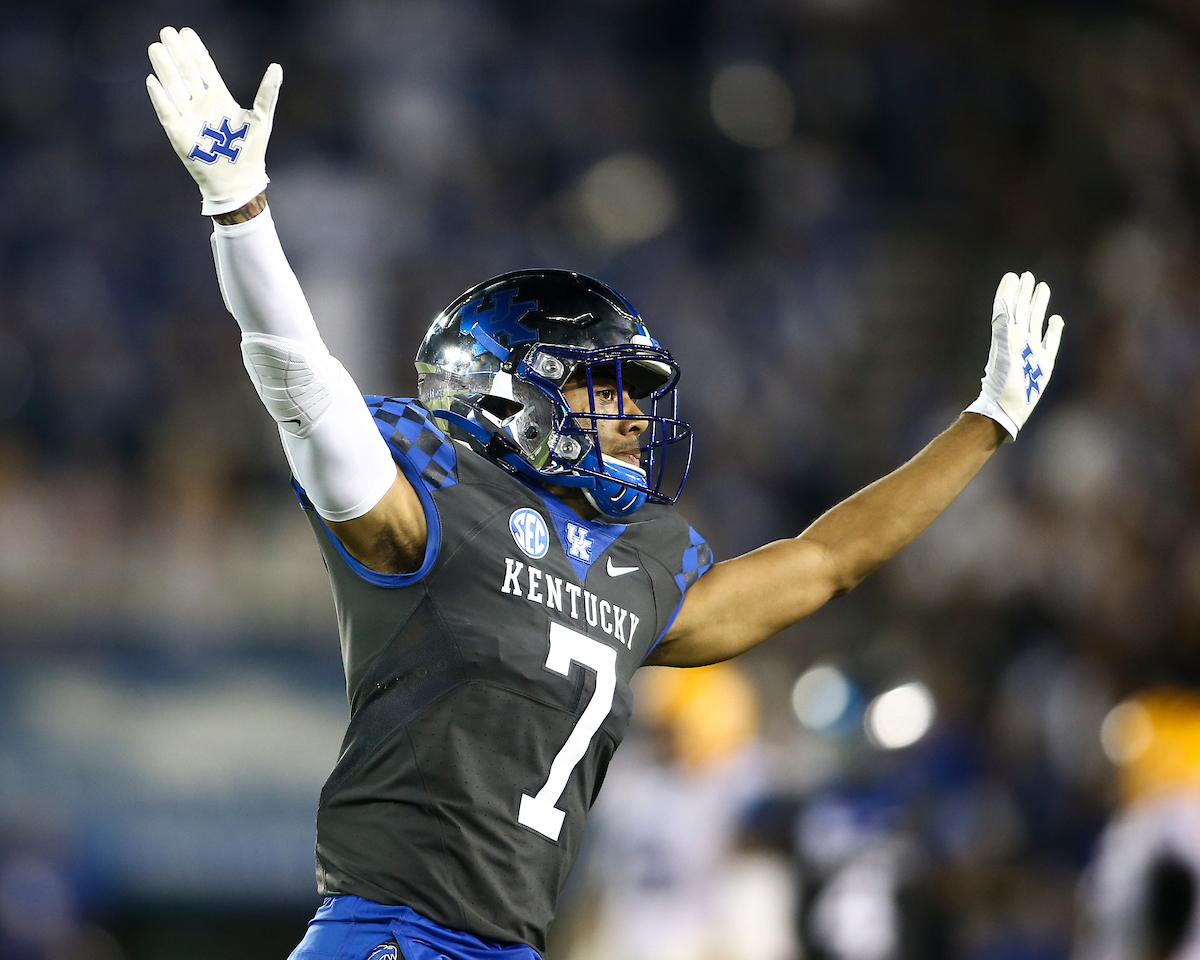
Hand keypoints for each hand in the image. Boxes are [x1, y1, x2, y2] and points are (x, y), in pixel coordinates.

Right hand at [146, 26, 281, 215]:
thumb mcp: (262, 119)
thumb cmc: (251, 151)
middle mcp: (202, 104)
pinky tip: (153, 80)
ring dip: (165, 68)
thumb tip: (277, 66)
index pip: (204, 68)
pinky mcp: (179, 134)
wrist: (239, 182)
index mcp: (219, 98)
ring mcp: (189, 118)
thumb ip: (267, 92)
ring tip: (156, 48)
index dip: (195, 50)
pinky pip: (166, 112)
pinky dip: (160, 98)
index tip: (186, 31)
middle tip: (166, 31)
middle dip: (177, 53)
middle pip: (186, 73)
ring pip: (174, 87)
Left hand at [965, 271, 1063, 438]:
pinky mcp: (1045, 362)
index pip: (1007, 307)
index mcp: (1006, 334)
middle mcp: (1019, 339)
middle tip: (1027, 276)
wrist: (1010, 406)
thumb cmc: (1004, 380)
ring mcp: (1032, 349)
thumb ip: (1003, 326)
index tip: (1011, 275)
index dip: (1008, 291)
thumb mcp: (1003, 349)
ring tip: (1041, 287)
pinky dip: (1053, 329)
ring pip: (1035, 320)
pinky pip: (1050, 340)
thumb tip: (1002, 303)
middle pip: (1022, 310)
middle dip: (1024, 293)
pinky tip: (1055, 319)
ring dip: (1038, 304)